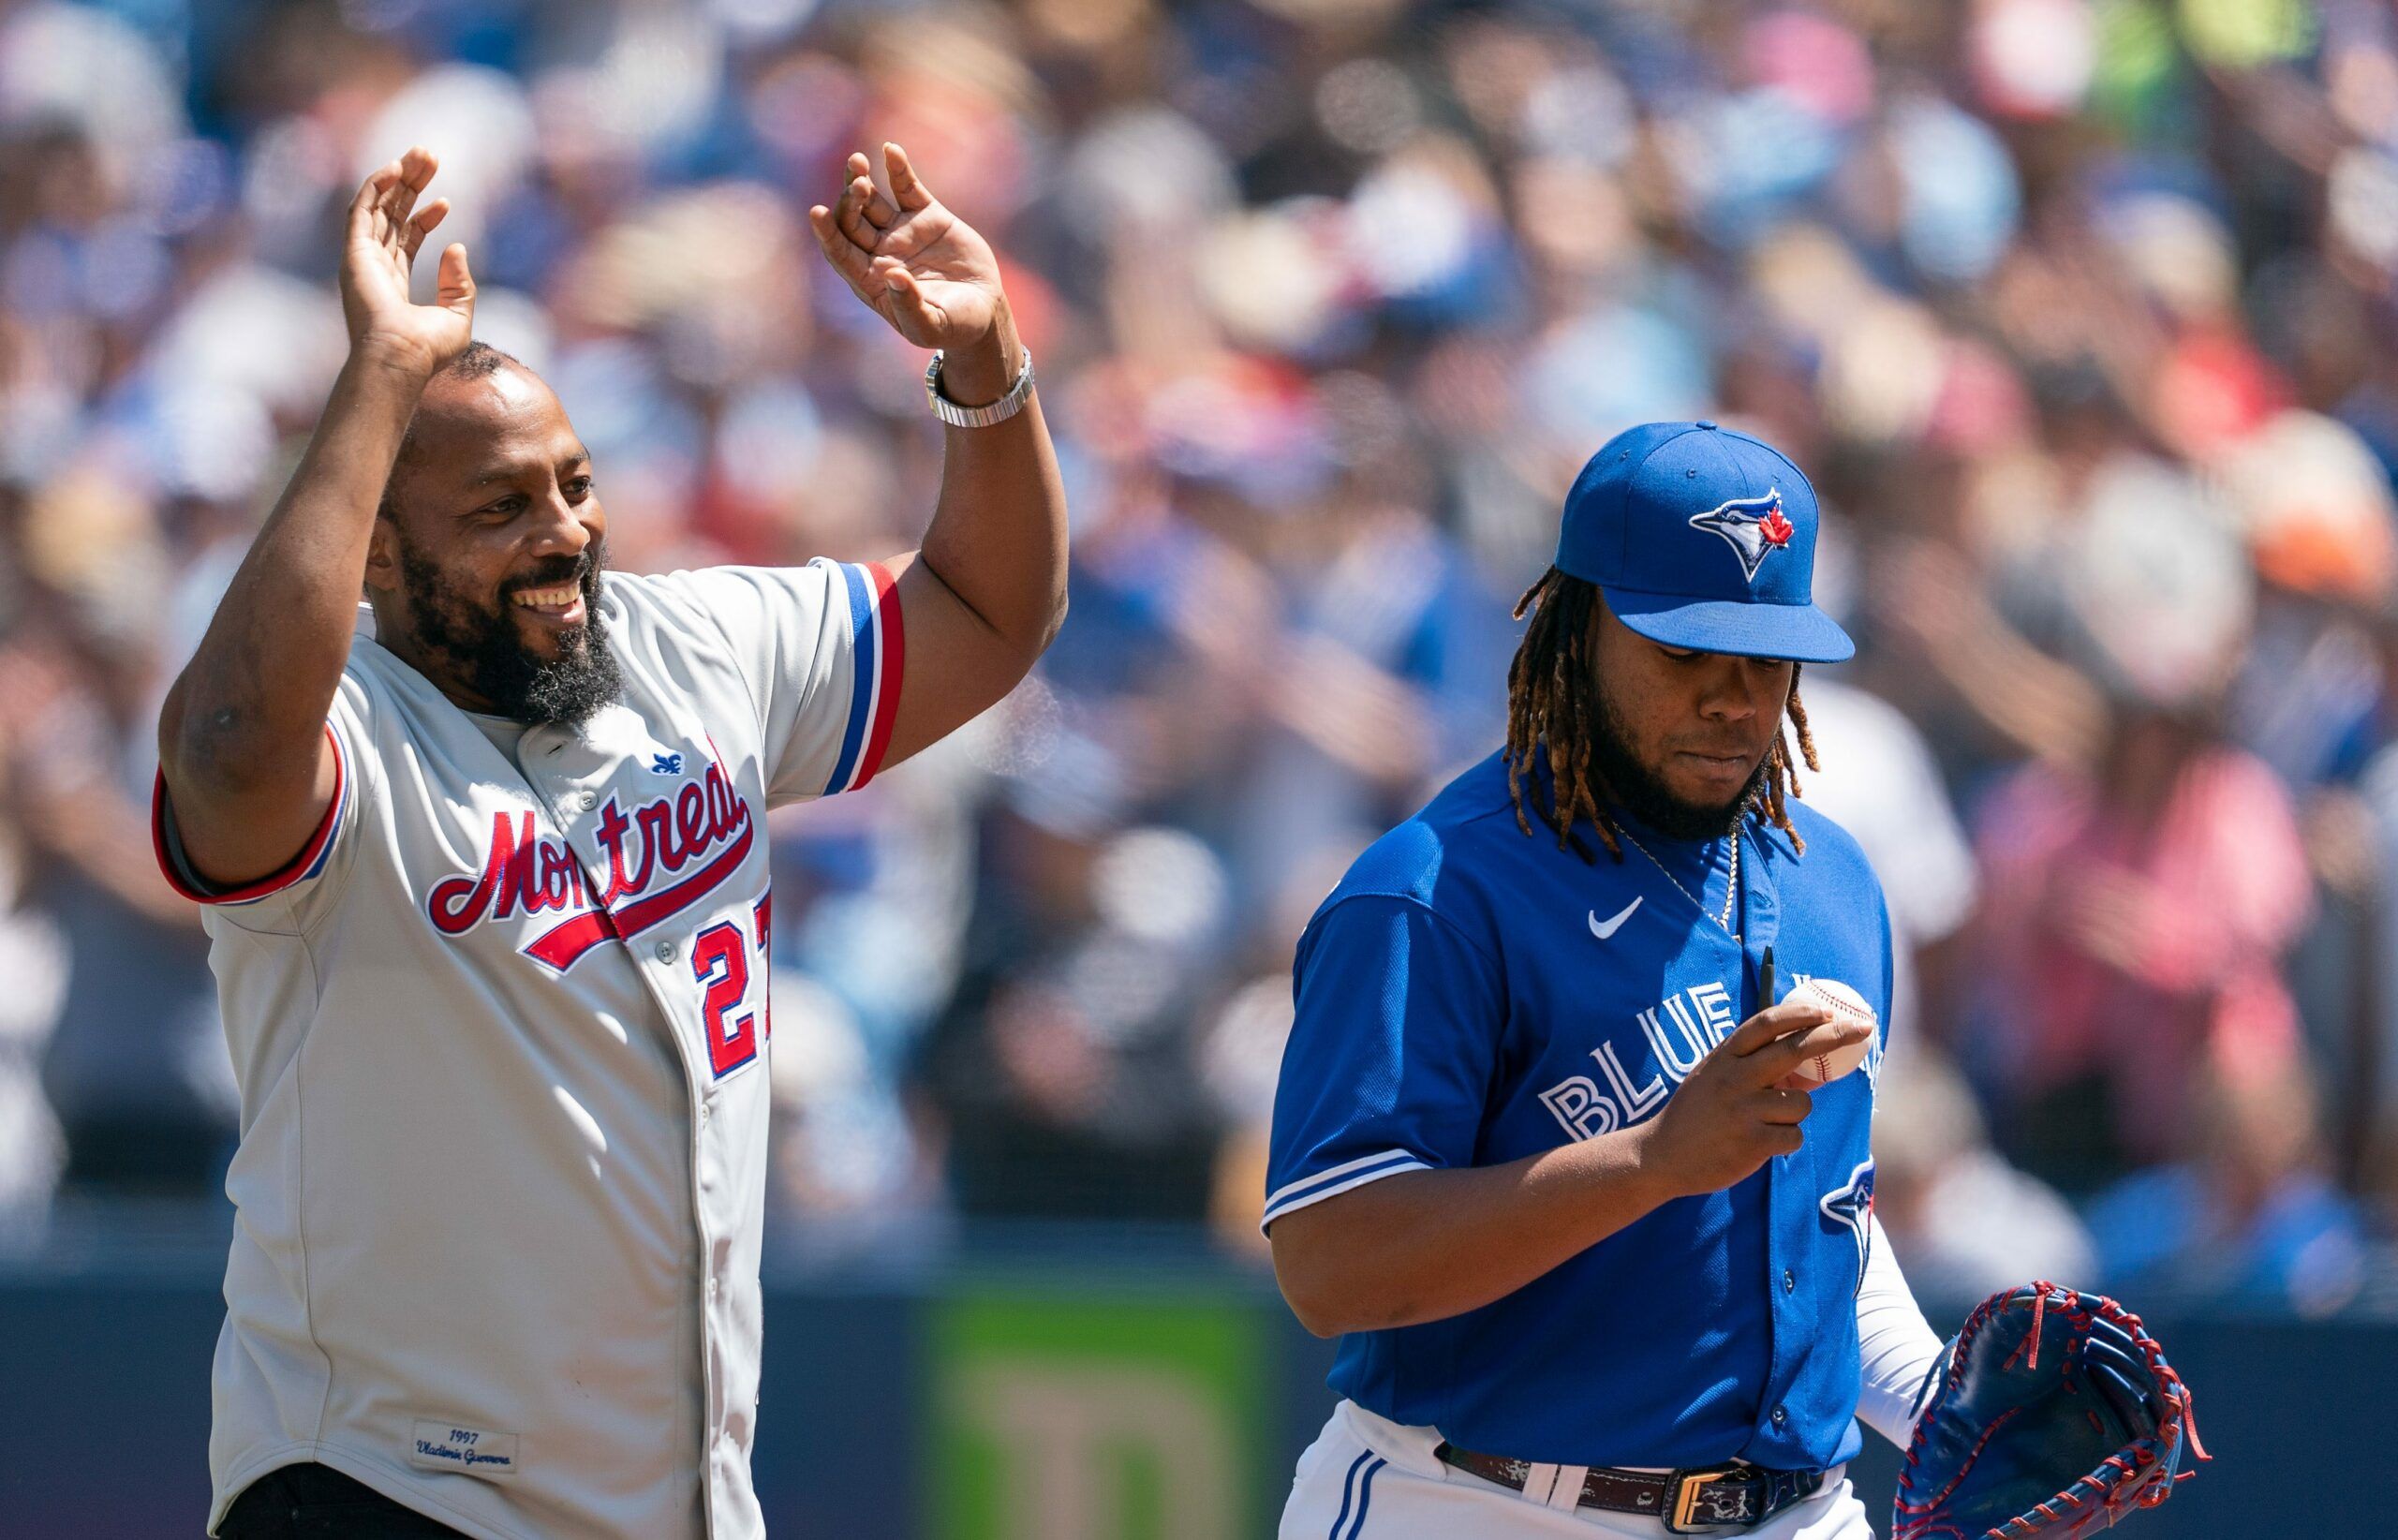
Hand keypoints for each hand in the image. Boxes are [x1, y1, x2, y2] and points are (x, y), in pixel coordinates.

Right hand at [340, 146, 473, 377]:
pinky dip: (376, 185)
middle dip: (411, 185)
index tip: (446, 201)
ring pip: (378, 205)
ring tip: (421, 154)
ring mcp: (362, 258)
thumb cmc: (427, 349)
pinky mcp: (354, 251)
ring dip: (397, 176)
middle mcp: (374, 266)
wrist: (400, 357)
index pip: (406, 239)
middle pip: (391, 214)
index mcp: (393, 282)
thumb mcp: (457, 316)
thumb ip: (459, 284)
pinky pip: (362, 209)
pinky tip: (394, 167)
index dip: (424, 217)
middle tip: (431, 158)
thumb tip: (457, 246)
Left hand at [809, 144, 1009, 369]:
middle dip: (849, 201)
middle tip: (857, 184)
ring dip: (862, 180)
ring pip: (872, 201)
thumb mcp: (931, 326)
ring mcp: (901, 231)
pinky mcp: (925, 215)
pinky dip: (898, 169)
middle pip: (852, 221)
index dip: (828, 233)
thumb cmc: (952, 327)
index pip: (840, 253)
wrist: (983, 311)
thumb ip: (910, 307)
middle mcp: (879, 252)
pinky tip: (891, 149)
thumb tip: (893, 277)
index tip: (817, 213)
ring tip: (857, 161)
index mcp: (871, 280)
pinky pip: (906, 187)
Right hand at [1636, 1001, 1869, 1199]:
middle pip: (1795, 1049)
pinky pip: (1794, 1136)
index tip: (1827, 1011)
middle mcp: (1735, 1078)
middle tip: (1863, 1028)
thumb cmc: (1697, 1113)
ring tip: (1765, 1122)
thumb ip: (1752, 1063)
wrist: (1662, 1155)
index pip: (1766, 1023)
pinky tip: (1760, 1144)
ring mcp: (1744, 1110)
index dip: (1800, 1014)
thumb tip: (1805, 1054)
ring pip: (1801, 1103)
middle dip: (1835, 1035)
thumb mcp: (1715, 1076)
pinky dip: (1785, 1140)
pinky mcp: (1753, 1142)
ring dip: (1795, 1113)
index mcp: (1725, 1056)